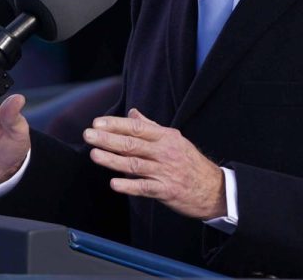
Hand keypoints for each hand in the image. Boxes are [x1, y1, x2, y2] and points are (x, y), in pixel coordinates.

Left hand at [83, 108, 225, 219]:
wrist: (214, 188)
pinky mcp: (166, 190)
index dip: (115, 124)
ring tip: (94, 155)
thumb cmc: (190, 162)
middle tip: (88, 135)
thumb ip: (151, 126)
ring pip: (134, 164)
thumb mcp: (174, 139)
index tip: (97, 122)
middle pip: (132, 144)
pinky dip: (129, 185)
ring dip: (112, 160)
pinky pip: (144, 187)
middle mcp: (165, 152)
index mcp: (165, 137)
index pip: (136, 127)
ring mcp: (165, 172)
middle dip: (108, 139)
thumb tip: (133, 112)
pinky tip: (114, 183)